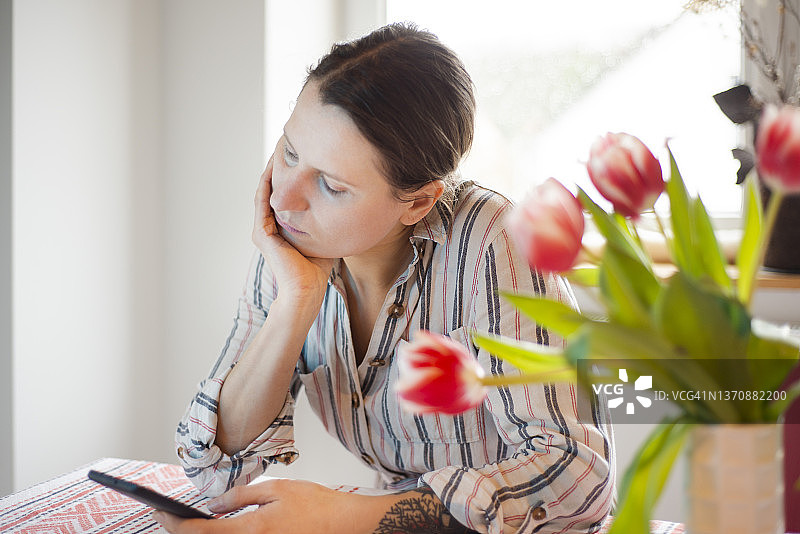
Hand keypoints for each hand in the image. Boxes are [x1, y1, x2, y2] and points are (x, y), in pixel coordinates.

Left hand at [153, 479, 358, 533]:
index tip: (159, 512)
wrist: (344, 524)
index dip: (175, 524)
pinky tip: (215, 528)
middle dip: (180, 531)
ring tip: (185, 523)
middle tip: (165, 516)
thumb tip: (213, 504)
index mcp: (252, 529)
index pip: (202, 532)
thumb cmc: (316, 505)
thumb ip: (241, 496)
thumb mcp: (276, 489)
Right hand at [252, 157, 332, 301]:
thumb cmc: (319, 267)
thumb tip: (347, 199)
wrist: (307, 290)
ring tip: (280, 147)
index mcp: (280, 226)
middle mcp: (268, 226)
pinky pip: (262, 200)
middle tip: (287, 143)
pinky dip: (267, 182)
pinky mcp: (262, 233)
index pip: (283, 194)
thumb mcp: (324, 233)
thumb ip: (327, 217)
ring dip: (271, 168)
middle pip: (273, 188)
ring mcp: (262, 229)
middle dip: (280, 166)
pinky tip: (274, 165)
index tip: (301, 155)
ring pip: (265, 190)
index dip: (290, 173)